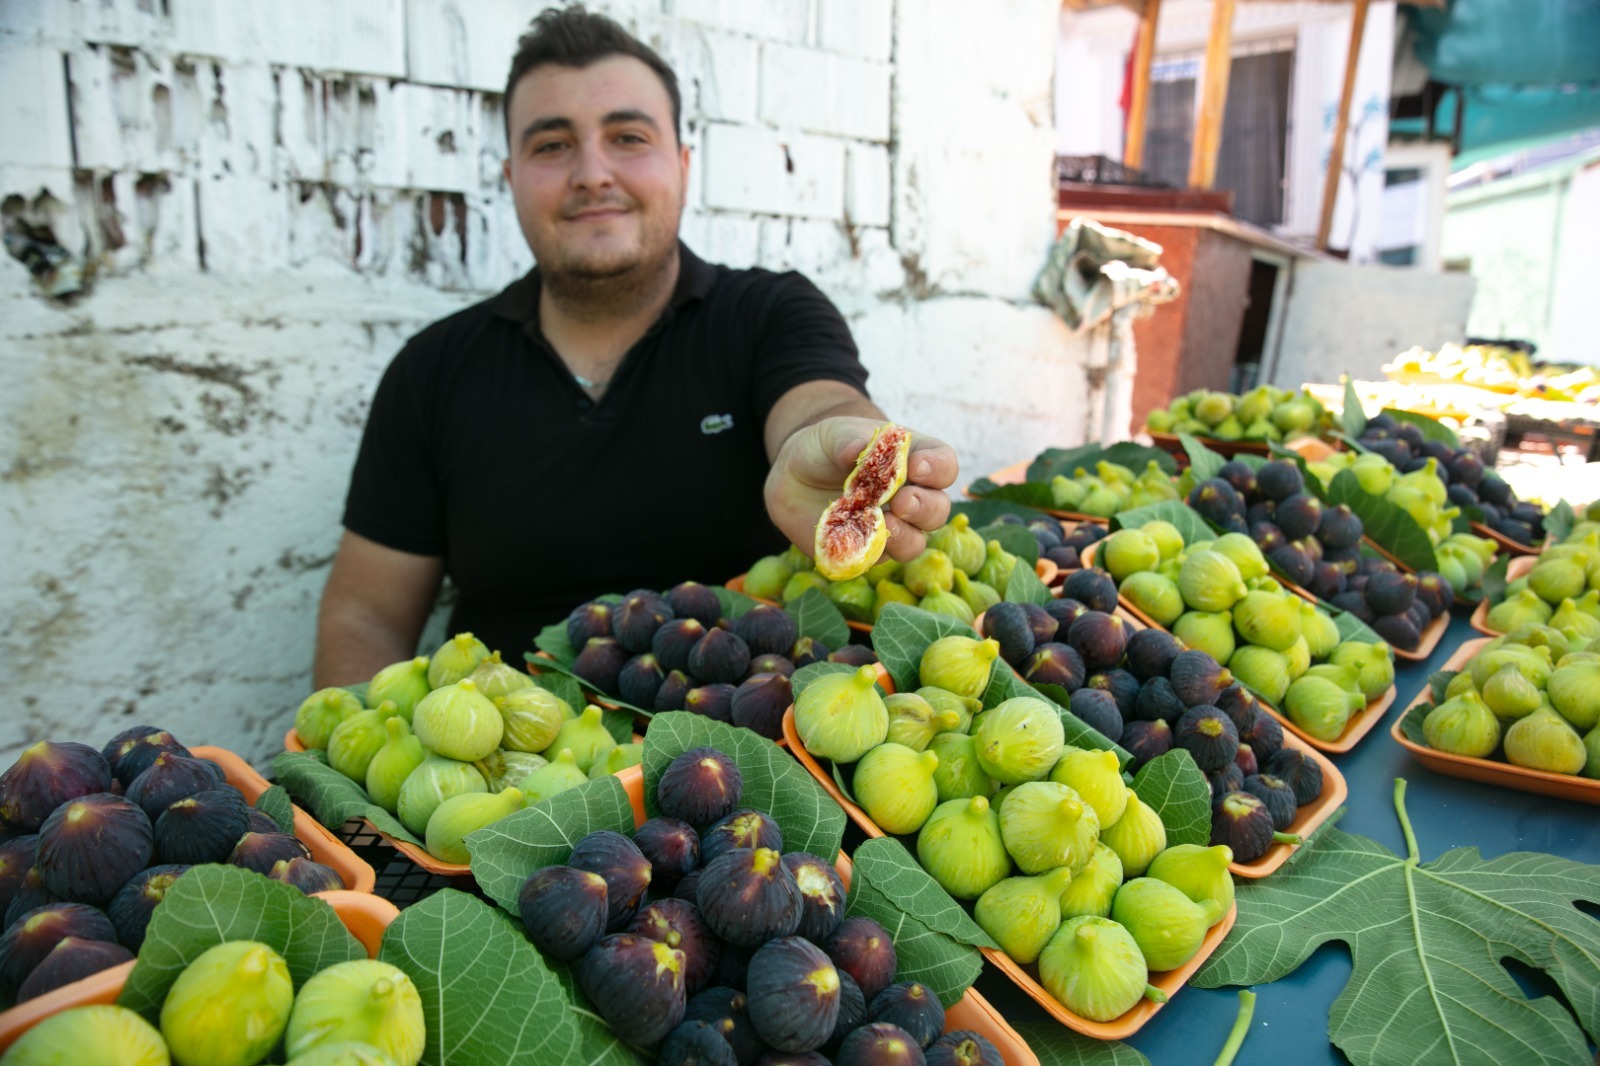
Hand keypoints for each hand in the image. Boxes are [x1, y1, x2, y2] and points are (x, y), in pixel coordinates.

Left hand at [764, 417, 958, 561]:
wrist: (793, 477)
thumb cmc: (825, 449)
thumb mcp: (833, 435)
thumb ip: (847, 440)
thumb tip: (857, 450)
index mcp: (914, 460)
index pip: (944, 465)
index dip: (937, 467)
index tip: (917, 466)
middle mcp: (911, 496)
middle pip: (938, 508)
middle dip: (925, 506)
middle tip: (902, 501)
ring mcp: (892, 527)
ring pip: (916, 541)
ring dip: (905, 536)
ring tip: (885, 524)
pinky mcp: (867, 551)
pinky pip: (876, 560)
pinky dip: (869, 553)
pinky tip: (854, 541)